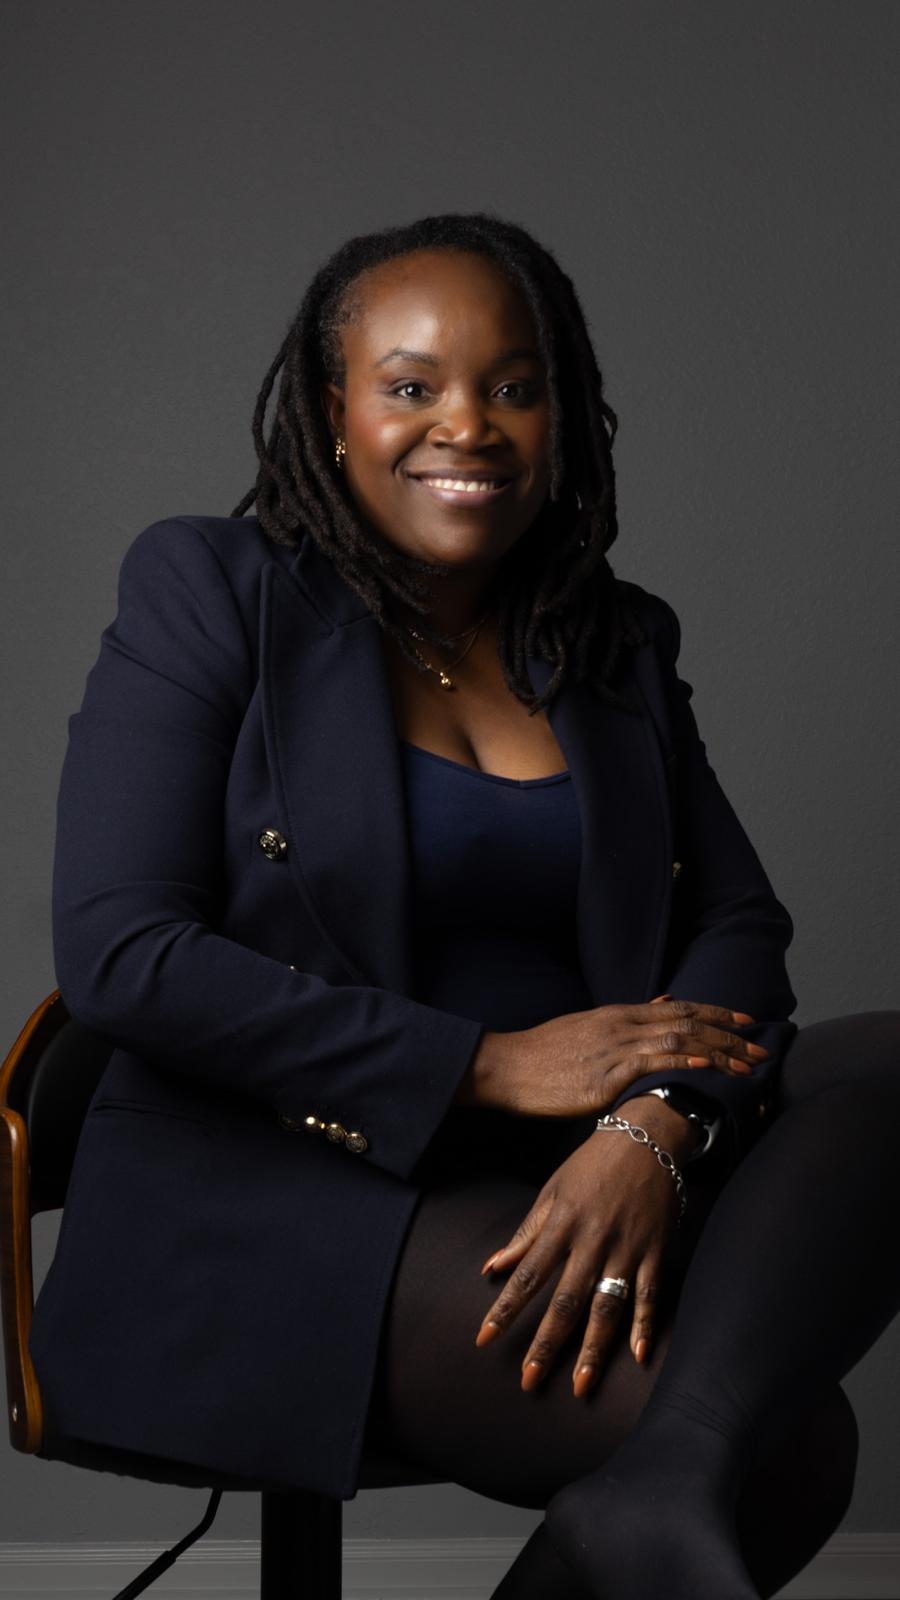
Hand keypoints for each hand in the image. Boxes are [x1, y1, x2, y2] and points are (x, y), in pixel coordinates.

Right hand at [473, 994, 764, 1117]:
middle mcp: (623, 1024)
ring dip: (718, 1053)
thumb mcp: (589, 1026)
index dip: (719, 1013)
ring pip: (678, 1041)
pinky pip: (650, 1063)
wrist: (507, 1066)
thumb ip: (630, 1017)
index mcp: (621, 1014)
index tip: (749, 1021)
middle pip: (689, 1022)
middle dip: (730, 1036)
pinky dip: (681, 1060)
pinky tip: (704, 1065)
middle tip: (763, 1049)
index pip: (682, 1008)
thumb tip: (666, 1001)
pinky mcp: (605, 1074)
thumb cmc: (545, 1053)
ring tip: (748, 1066)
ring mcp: (615, 1048)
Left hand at [474, 1103, 683, 1396]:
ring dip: (592, 1349)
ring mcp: (626, 1248)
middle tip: (528, 1381)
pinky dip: (644, 1324)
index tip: (485, 1338)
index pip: (527, 1275)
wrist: (647, 1136)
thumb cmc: (592, 1164)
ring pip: (606, 1306)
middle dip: (545, 1344)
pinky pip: (649, 1293)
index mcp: (561, 1225)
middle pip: (565, 1301)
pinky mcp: (655, 1250)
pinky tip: (637, 1355)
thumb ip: (526, 1233)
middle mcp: (591, 1241)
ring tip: (579, 1385)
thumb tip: (492, 1267)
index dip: (505, 1309)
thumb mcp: (552, 1191)